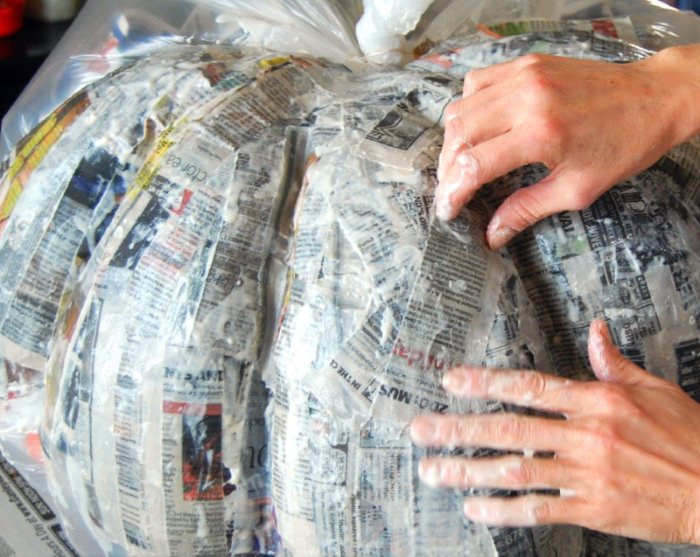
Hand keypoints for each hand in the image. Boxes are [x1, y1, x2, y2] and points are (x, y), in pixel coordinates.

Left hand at [410, 319, 699, 543]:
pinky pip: (540, 509)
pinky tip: (475, 508)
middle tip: (420, 430)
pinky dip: (504, 510)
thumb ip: (614, 362)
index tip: (450, 380)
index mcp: (599, 400)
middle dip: (459, 429)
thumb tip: (594, 330)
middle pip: (510, 430)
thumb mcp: (653, 389)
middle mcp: (587, 435)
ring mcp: (589, 474)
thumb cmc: (689, 435)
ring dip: (469, 471)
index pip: (530, 386)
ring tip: (433, 470)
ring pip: (516, 471)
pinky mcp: (594, 509)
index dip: (486, 383)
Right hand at [436, 46, 699, 249]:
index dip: (451, 193)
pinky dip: (467, 108)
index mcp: (540, 134)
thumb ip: (527, 210)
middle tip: (452, 191)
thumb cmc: (623, 147)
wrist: (654, 98)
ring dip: (453, 140)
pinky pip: (476, 83)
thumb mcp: (577, 190)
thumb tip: (492, 234)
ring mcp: (524, 75)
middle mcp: (526, 99)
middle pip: (458, 135)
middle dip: (446, 170)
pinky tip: (478, 127)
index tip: (447, 211)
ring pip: (460, 108)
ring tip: (461, 163)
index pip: (472, 165)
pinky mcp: (526, 63)